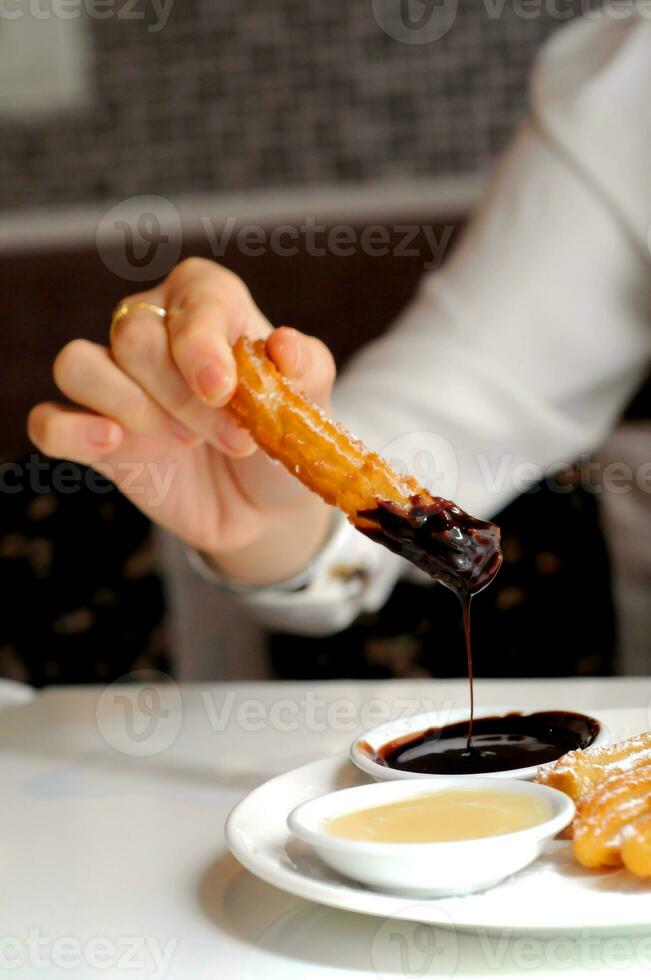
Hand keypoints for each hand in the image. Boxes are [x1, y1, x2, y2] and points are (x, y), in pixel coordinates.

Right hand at [28, 258, 335, 584]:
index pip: (190, 299)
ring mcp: (117, 384)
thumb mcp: (309, 406)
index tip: (223, 390)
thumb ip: (305, 370)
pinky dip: (70, 430)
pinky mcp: (93, 436)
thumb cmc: (283, 439)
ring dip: (131, 407)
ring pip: (79, 364)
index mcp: (208, 304)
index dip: (200, 342)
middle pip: (135, 337)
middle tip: (234, 439)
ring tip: (185, 443)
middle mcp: (152, 330)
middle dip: (183, 395)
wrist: (266, 505)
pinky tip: (113, 443)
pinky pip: (48, 421)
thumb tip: (284, 345)